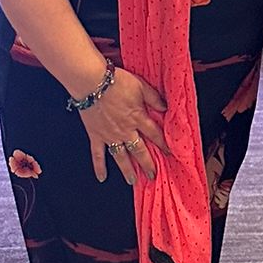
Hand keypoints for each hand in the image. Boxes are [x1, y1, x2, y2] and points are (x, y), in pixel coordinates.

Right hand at [79, 68, 169, 183]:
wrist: (93, 83)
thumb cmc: (117, 82)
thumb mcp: (141, 85)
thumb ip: (154, 98)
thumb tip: (165, 108)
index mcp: (138, 118)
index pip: (155, 134)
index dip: (163, 144)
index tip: (170, 154)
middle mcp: (126, 130)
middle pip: (140, 150)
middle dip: (147, 164)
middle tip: (153, 175)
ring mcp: (110, 136)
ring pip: (121, 157)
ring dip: (128, 170)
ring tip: (133, 181)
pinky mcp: (96, 136)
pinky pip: (98, 155)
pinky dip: (99, 167)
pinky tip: (102, 178)